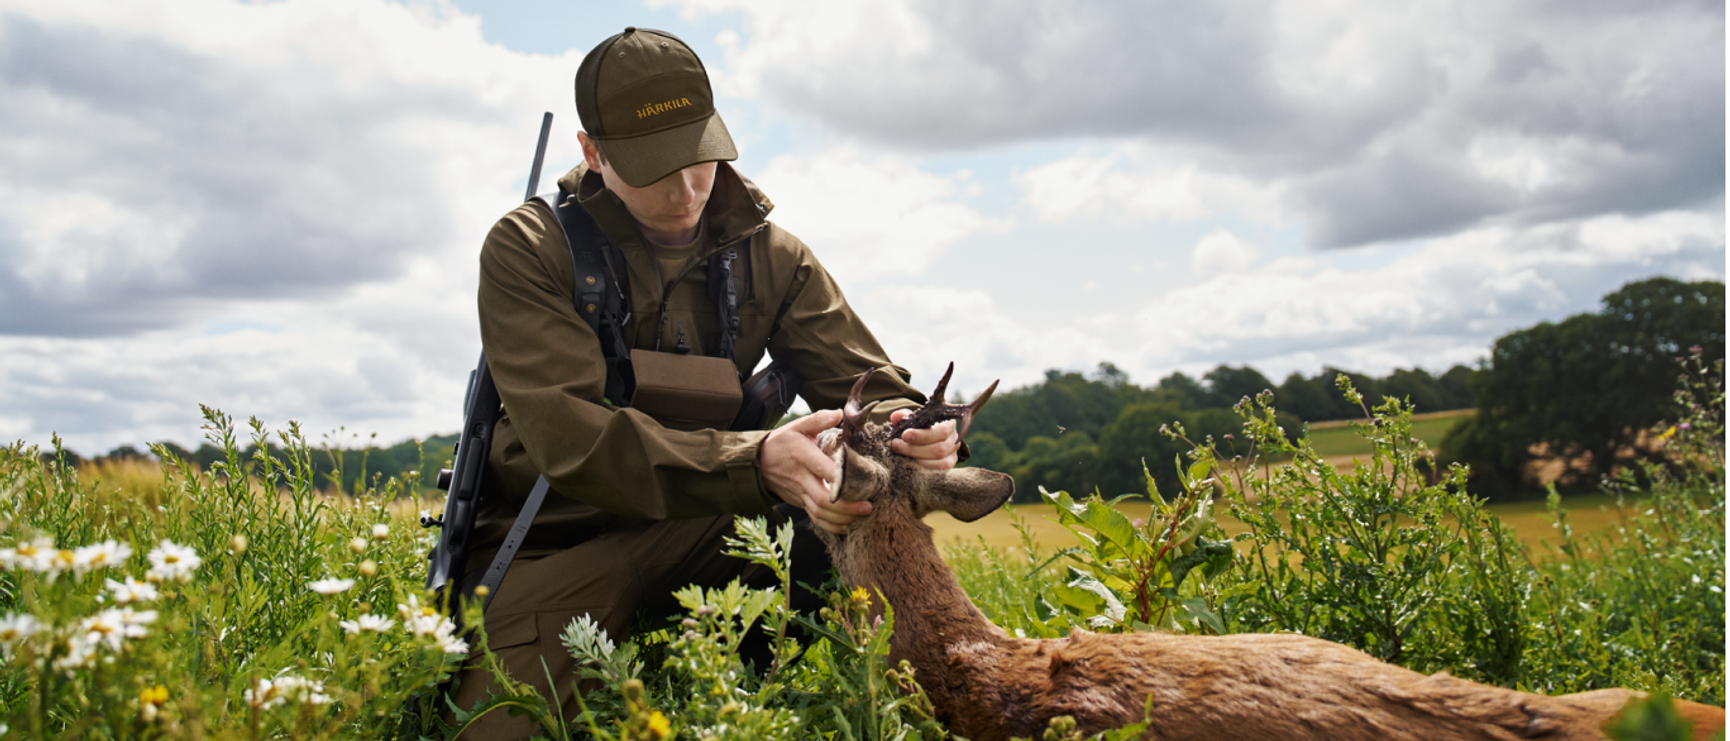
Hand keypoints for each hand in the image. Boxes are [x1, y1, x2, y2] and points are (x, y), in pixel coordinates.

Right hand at [758, 409, 870, 533]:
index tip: (862, 481)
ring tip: (863, 515)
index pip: (824, 471)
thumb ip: (819, 419)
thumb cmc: (783, 442)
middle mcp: (801, 478)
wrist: (759, 462)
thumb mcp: (798, 426)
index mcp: (803, 457)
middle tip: (869, 506)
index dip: (842, 479)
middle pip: (824, 500)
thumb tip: (840, 413)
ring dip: (843, 519)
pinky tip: (847, 525)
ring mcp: (800, 494)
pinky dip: (832, 526)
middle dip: (848, 507)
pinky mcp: (799, 503)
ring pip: (820, 513)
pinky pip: (815, 519)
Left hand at [888, 409, 959, 470]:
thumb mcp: (913, 419)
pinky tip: (910, 462)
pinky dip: (924, 466)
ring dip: (917, 458)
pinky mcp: (949, 464)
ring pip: (939, 460)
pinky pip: (939, 469)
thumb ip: (904, 417)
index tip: (904, 435)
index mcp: (948, 424)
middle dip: (914, 448)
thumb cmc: (920, 427)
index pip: (940, 431)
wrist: (927, 438)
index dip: (922, 435)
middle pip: (939, 448)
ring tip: (901, 453)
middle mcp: (954, 439)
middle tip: (896, 445)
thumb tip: (896, 417)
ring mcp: (953, 453)